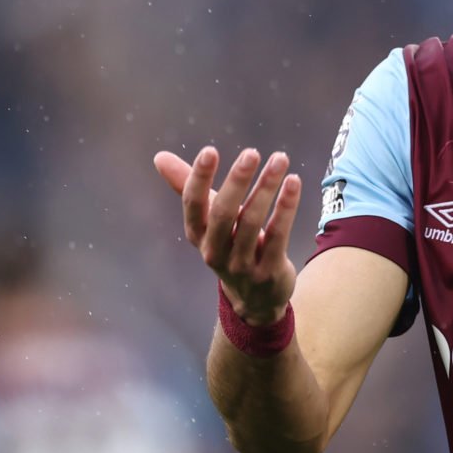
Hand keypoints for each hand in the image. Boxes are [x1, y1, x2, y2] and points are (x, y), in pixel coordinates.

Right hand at [153, 146, 301, 325]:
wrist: (255, 301)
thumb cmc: (230, 247)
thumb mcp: (210, 221)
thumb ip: (187, 187)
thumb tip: (159, 157)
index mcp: (198, 235)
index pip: (193, 204)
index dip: (199, 178)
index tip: (209, 151)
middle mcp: (215, 251)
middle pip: (223, 213)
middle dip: (236, 181)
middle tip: (251, 153)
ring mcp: (241, 264)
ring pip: (252, 222)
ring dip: (266, 187)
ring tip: (280, 159)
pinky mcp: (268, 271)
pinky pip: (277, 235)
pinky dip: (286, 208)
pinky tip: (294, 183)